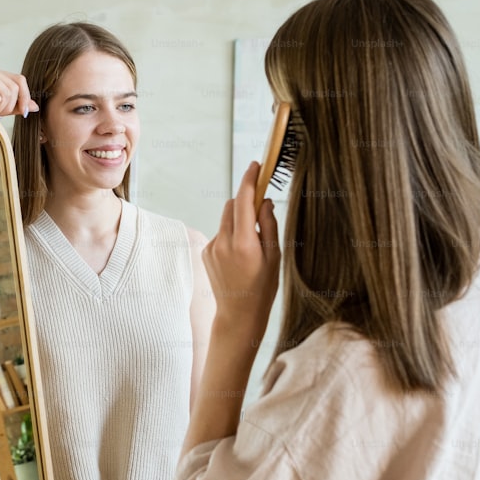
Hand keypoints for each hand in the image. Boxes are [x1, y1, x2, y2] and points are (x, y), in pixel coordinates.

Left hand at [202, 162, 280, 335]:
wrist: (239, 313)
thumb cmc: (263, 287)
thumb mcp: (275, 256)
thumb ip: (269, 225)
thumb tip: (264, 201)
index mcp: (244, 243)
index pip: (244, 201)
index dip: (249, 180)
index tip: (255, 166)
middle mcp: (223, 242)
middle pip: (232, 206)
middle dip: (246, 201)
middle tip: (261, 207)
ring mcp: (211, 247)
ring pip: (226, 220)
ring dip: (239, 221)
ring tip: (252, 245)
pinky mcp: (205, 253)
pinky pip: (220, 233)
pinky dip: (231, 235)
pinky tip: (239, 256)